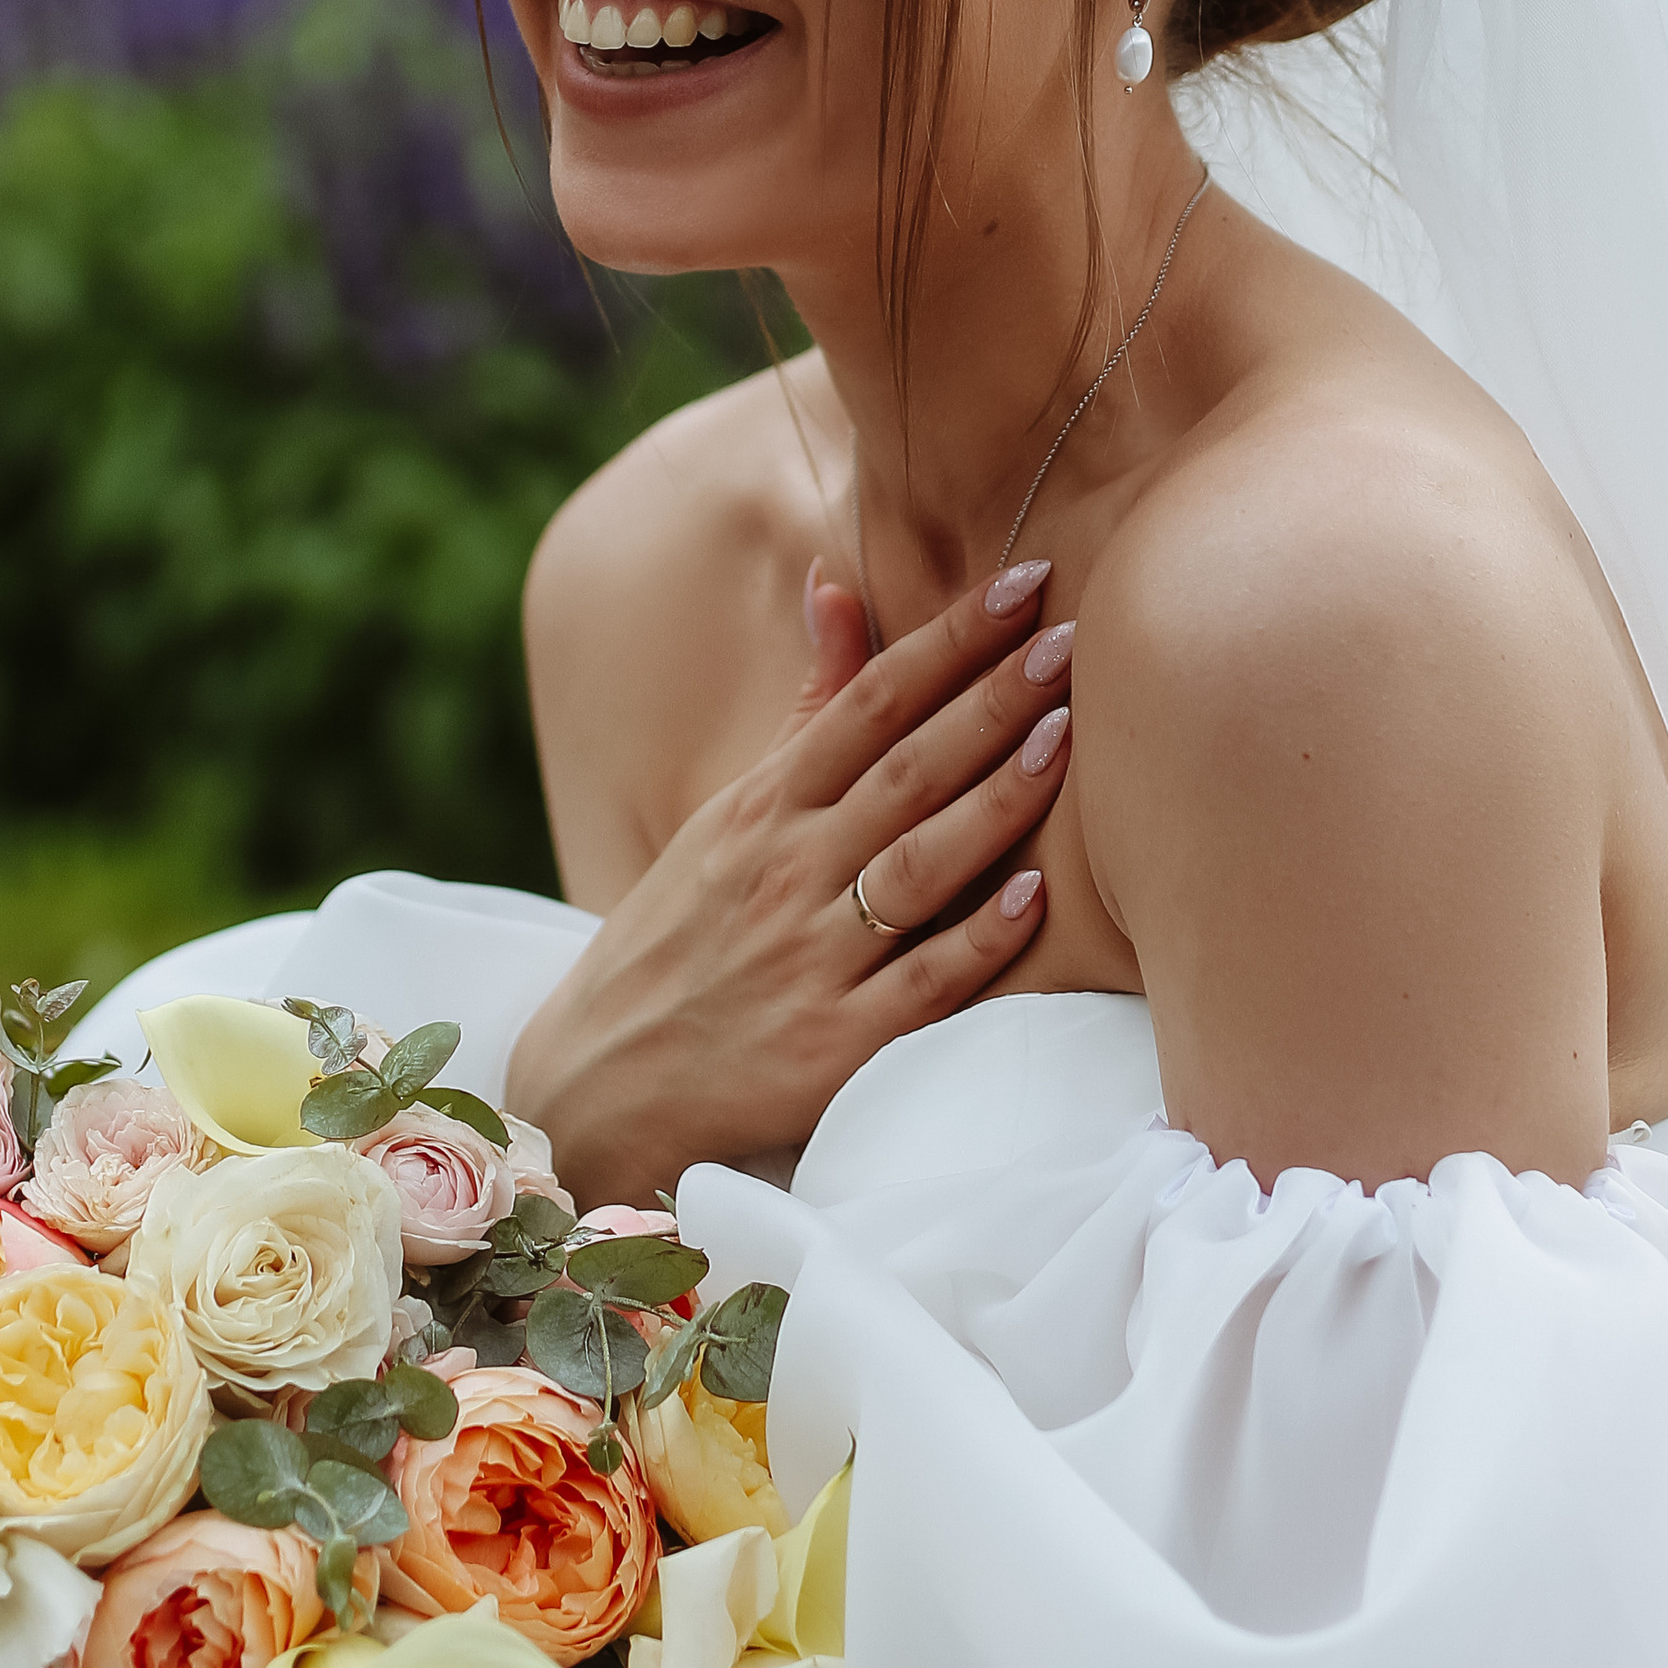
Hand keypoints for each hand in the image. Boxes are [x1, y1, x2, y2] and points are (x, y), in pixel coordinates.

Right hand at [505, 561, 1073, 1207]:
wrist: (598, 1083)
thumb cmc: (679, 937)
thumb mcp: (725, 816)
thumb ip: (805, 712)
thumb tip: (837, 586)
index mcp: (762, 807)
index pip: (869, 703)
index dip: (948, 641)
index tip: (1023, 584)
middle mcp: (785, 871)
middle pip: (904, 770)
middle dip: (989, 701)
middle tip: (1069, 640)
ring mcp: (809, 958)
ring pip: (918, 864)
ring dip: (995, 800)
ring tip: (1063, 738)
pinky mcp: (833, 1047)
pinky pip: (920, 985)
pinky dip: (975, 940)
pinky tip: (1035, 898)